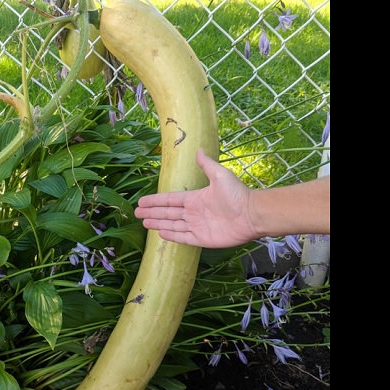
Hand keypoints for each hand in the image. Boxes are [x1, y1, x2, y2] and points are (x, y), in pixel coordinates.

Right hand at [134, 148, 255, 247]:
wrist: (252, 214)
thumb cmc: (237, 195)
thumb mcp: (220, 175)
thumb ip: (207, 165)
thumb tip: (198, 150)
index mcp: (195, 198)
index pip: (170, 200)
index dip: (155, 201)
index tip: (142, 201)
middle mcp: (194, 212)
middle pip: (168, 213)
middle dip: (152, 213)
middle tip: (137, 213)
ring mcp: (197, 226)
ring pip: (172, 225)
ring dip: (158, 224)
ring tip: (144, 223)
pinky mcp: (203, 238)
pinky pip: (183, 237)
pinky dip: (172, 236)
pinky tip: (160, 234)